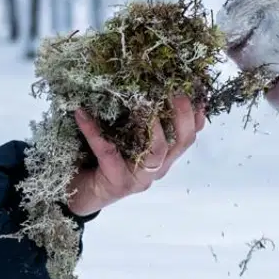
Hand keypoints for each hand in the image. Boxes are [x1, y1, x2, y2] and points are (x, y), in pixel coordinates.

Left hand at [64, 93, 203, 217]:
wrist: (81, 195)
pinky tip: (81, 114)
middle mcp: (157, 168)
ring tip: (143, 104)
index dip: (195, 116)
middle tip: (177, 94)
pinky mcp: (118, 182)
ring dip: (154, 127)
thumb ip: (136, 122)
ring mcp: (140, 177)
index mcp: (163, 157)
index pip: (187, 136)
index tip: (197, 93)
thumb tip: (139, 83)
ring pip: (157, 152)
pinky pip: (108, 152)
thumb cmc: (104, 162)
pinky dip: (94, 131)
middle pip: (181, 143)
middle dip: (183, 116)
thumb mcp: (125, 139)